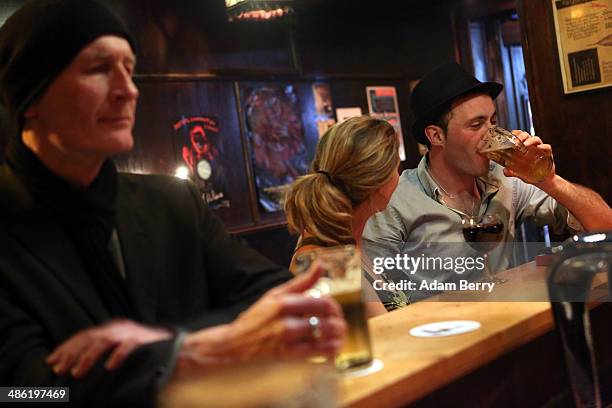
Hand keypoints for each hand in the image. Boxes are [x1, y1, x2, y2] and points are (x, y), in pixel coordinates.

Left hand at [46, 320, 171, 377]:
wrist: (175, 345)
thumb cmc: (145, 351)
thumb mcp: (120, 347)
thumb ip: (104, 351)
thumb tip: (77, 365)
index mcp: (111, 329)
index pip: (83, 335)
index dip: (66, 347)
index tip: (51, 361)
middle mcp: (118, 327)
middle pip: (89, 337)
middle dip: (72, 353)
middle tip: (59, 369)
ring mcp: (130, 332)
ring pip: (104, 341)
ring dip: (88, 357)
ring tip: (77, 372)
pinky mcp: (143, 339)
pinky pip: (128, 346)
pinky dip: (117, 356)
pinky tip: (109, 367)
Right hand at [181, 264, 345, 367]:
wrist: (234, 344)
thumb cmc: (257, 317)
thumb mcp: (275, 294)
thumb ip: (302, 282)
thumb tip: (321, 264)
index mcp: (284, 302)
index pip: (322, 302)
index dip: (334, 306)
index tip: (333, 309)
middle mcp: (286, 321)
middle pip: (326, 319)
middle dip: (338, 321)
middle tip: (339, 323)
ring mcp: (287, 340)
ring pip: (324, 337)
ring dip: (338, 337)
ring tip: (339, 336)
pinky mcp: (287, 356)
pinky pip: (317, 354)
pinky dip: (329, 351)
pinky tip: (332, 349)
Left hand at [503, 130, 555, 183]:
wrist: (542, 180)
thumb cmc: (529, 173)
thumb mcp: (518, 173)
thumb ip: (511, 172)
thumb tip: (506, 171)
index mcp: (522, 148)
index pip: (518, 136)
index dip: (515, 134)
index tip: (511, 135)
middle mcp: (530, 146)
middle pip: (526, 135)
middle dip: (521, 136)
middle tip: (516, 141)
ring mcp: (539, 149)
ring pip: (536, 139)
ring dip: (530, 140)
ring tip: (526, 144)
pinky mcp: (548, 153)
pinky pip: (547, 147)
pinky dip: (543, 146)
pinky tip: (539, 148)